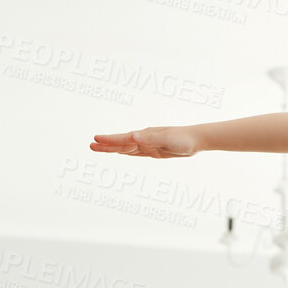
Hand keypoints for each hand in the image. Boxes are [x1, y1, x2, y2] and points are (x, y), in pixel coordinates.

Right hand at [88, 126, 202, 156]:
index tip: (95, 140)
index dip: (109, 140)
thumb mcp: (167, 139)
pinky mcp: (154, 151)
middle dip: (106, 145)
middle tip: (90, 146)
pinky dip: (126, 152)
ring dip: (113, 148)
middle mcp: (143, 138)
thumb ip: (150, 138)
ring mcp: (148, 144)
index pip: (123, 139)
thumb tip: (133, 136)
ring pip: (126, 148)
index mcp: (144, 135)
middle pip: (121, 143)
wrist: (197, 139)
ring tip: (99, 148)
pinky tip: (120, 152)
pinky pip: (136, 152)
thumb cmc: (183, 139)